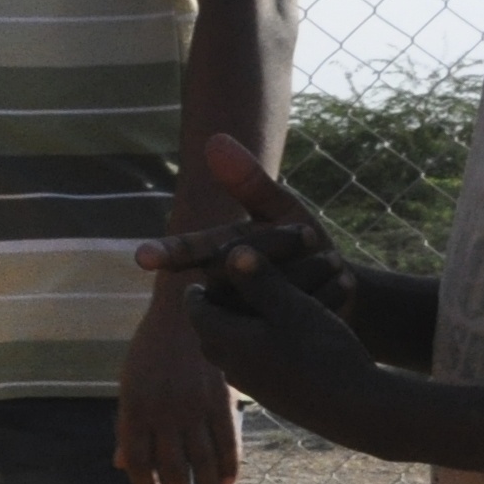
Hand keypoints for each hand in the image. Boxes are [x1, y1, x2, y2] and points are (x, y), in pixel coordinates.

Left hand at [113, 295, 244, 483]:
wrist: (184, 311)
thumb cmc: (151, 351)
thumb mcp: (129, 385)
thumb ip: (128, 426)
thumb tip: (121, 464)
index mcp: (134, 407)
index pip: (137, 460)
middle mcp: (163, 411)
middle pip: (171, 466)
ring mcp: (194, 406)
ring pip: (202, 459)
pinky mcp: (221, 398)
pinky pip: (228, 439)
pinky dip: (230, 463)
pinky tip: (229, 481)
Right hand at [132, 133, 355, 323]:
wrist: (339, 292)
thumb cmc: (306, 245)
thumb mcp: (283, 209)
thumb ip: (250, 181)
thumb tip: (214, 139)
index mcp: (216, 254)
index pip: (189, 249)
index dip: (168, 252)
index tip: (143, 258)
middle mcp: (219, 290)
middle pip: (239, 265)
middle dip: (283, 246)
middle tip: (313, 239)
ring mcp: (240, 321)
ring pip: (263, 292)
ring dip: (306, 272)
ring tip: (329, 264)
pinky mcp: (266, 345)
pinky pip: (290, 315)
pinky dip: (322, 297)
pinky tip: (336, 291)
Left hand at [182, 258, 386, 436]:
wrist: (354, 408)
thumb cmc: (321, 350)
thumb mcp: (292, 307)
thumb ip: (260, 280)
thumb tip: (230, 252)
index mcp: (228, 341)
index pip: (198, 311)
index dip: (197, 293)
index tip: (196, 281)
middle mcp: (232, 368)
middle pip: (210, 335)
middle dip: (213, 312)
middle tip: (214, 296)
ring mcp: (253, 387)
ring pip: (231, 353)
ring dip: (236, 331)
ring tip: (241, 316)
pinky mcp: (274, 398)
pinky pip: (253, 367)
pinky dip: (255, 349)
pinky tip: (272, 342)